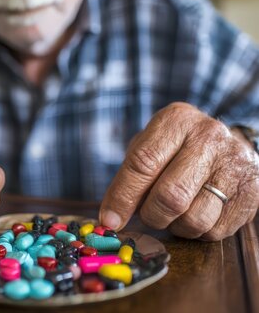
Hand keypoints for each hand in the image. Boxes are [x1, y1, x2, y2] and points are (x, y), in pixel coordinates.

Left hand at [100, 102, 258, 240]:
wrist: (229, 144)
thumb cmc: (178, 148)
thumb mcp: (152, 146)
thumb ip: (130, 175)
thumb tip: (111, 217)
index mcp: (176, 121)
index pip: (143, 162)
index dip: (122, 196)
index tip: (109, 219)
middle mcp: (209, 138)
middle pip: (170, 196)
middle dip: (151, 215)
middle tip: (148, 216)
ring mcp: (234, 164)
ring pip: (193, 219)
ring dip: (175, 226)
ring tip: (175, 212)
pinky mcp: (251, 193)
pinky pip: (214, 231)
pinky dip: (197, 232)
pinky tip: (196, 213)